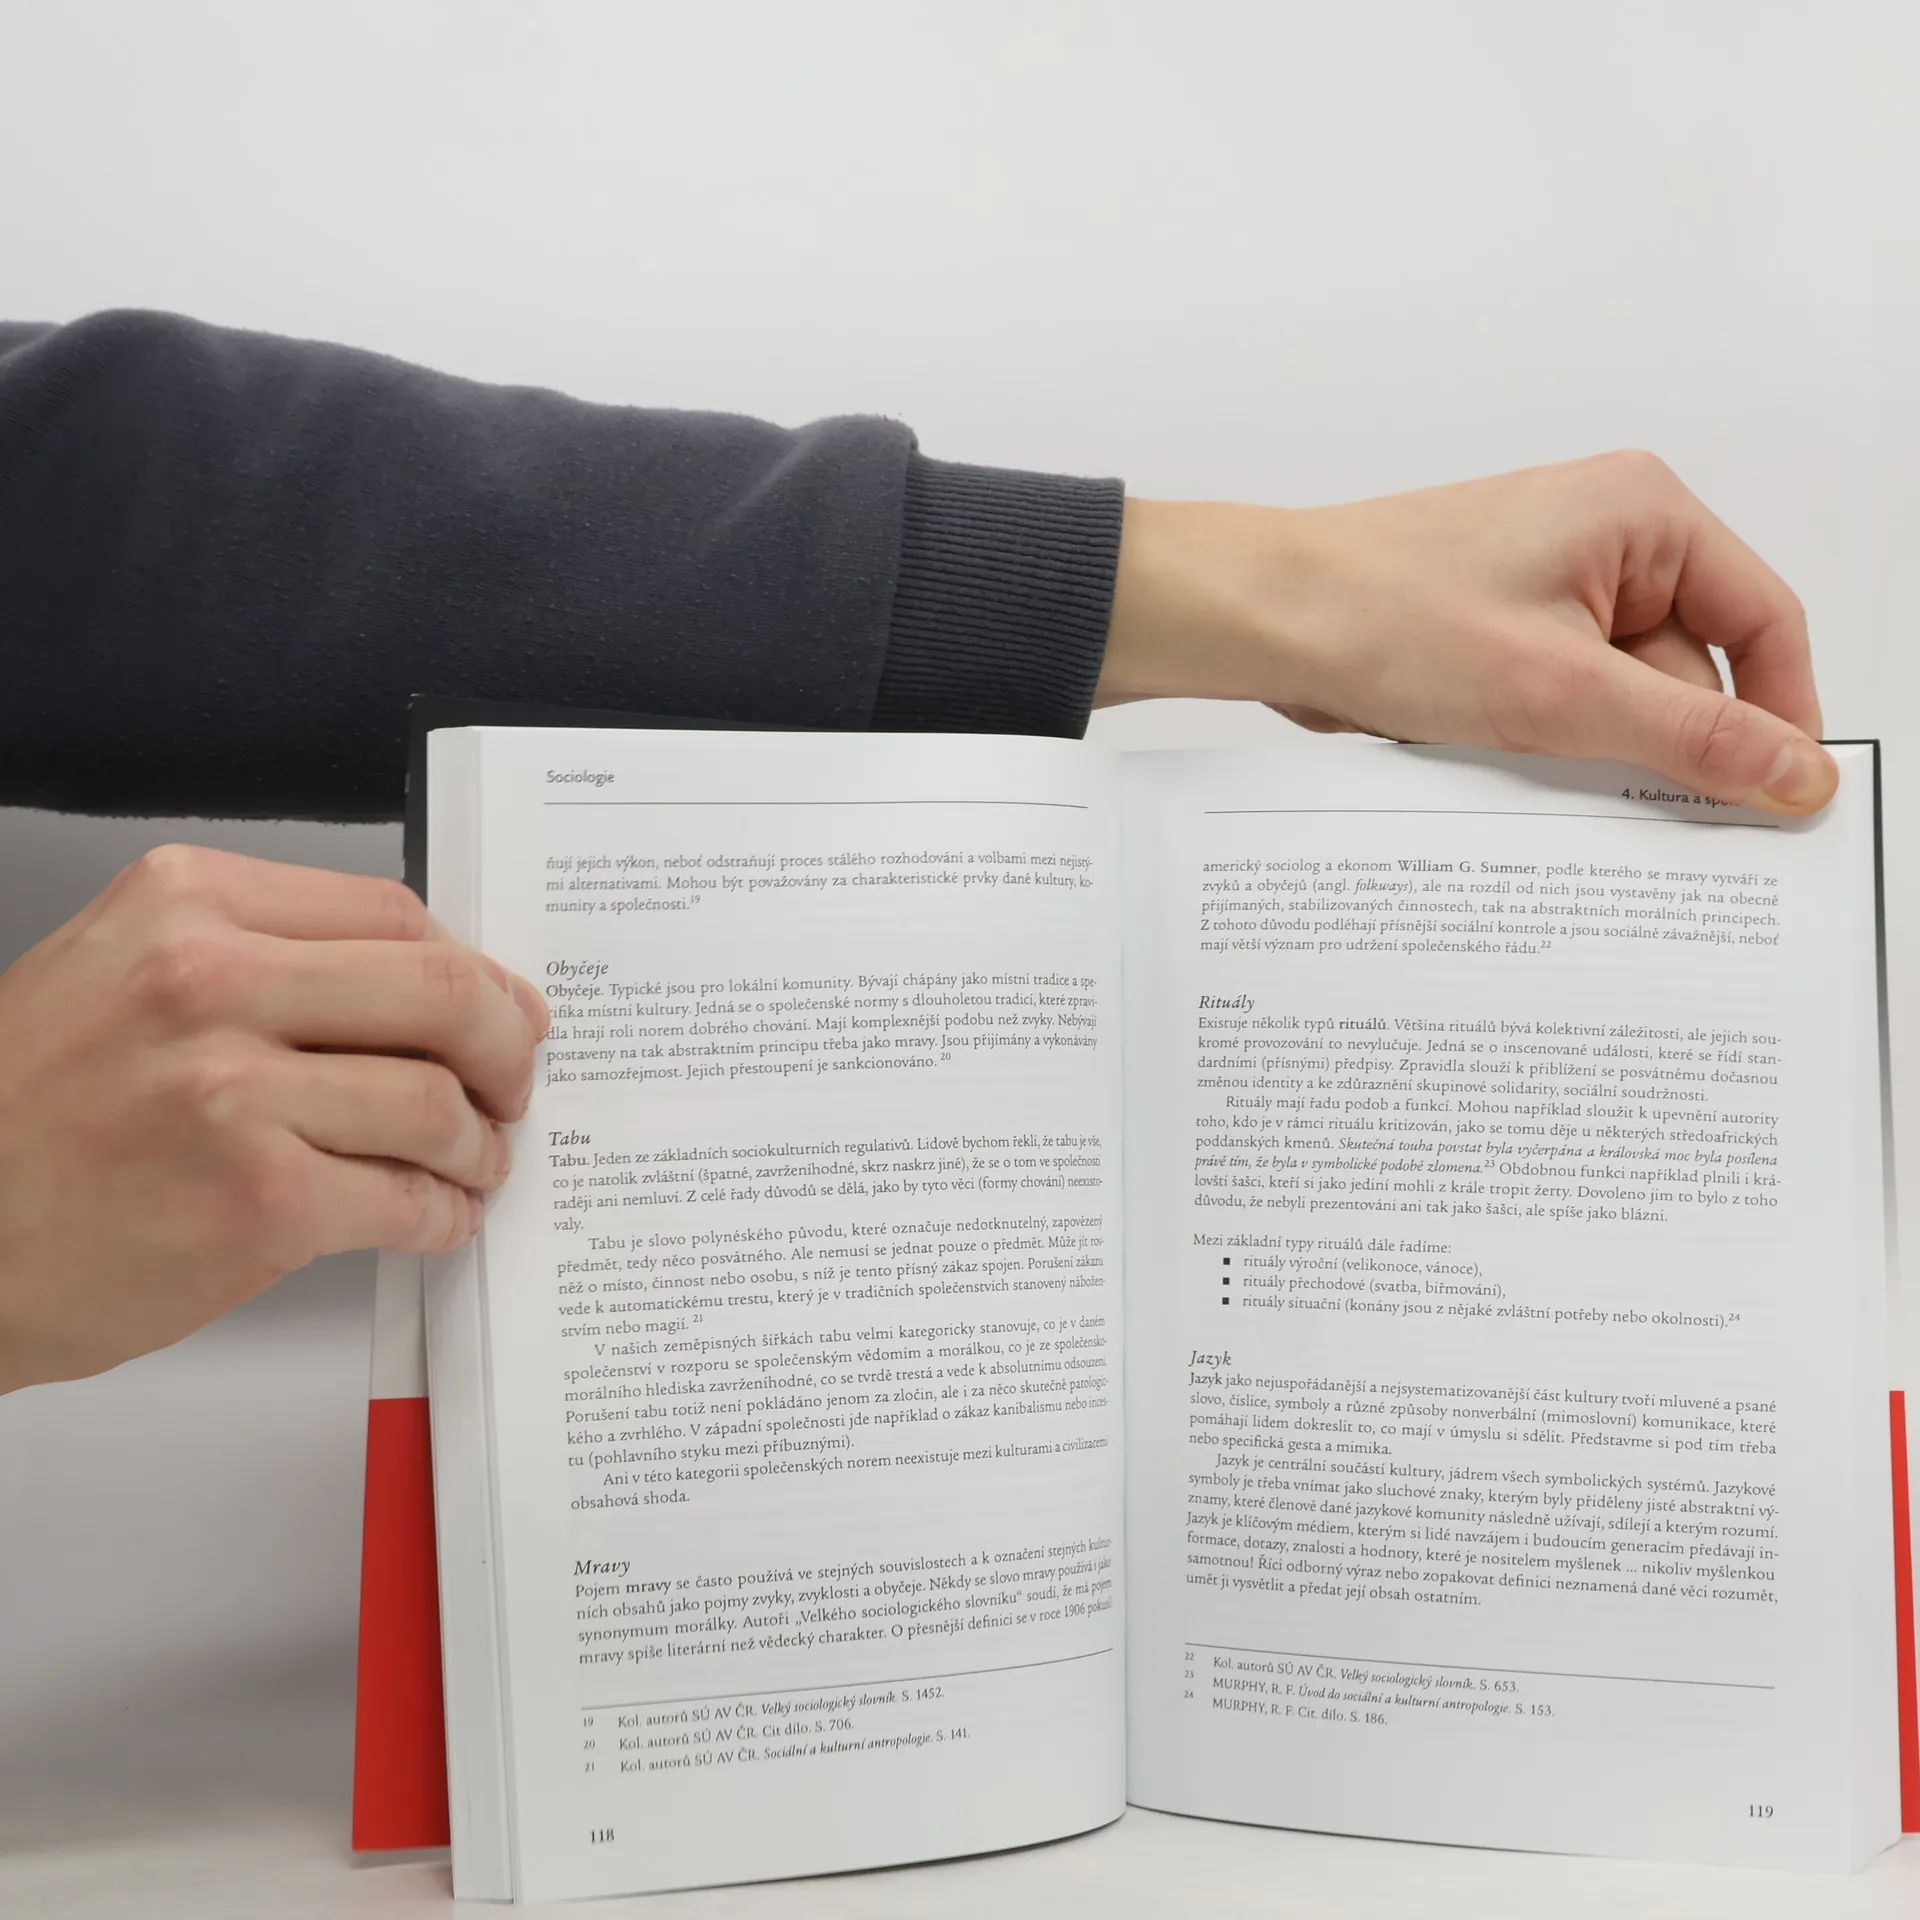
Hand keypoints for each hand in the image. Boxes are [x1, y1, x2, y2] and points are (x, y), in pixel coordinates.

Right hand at [0, 846, 547, 1393]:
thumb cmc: (25, 1112)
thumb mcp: (122, 972)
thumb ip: (265, 959)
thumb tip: (426, 987)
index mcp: (189, 903)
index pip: (396, 915)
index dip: (474, 972)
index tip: (500, 1009)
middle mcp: (210, 980)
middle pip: (443, 995)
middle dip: (506, 1050)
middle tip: (512, 1088)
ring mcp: (232, 1092)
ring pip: (436, 1102)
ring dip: (479, 1145)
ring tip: (473, 1164)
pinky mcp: (255, 1201)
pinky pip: (406, 1198)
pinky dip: (443, 1213)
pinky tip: (433, 1216)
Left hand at [1096, 450, 1835, 814]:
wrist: (1262, 620)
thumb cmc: (1385, 616)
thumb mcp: (1563, 692)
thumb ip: (1691, 737)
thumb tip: (1798, 773)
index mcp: (1644, 514)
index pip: (1764, 620)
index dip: (1780, 712)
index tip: (1780, 796)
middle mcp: (1608, 539)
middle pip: (1692, 667)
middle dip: (1663, 740)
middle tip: (1635, 804)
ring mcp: (1551, 587)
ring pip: (1621, 695)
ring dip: (1592, 746)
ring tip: (1531, 758)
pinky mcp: (1504, 632)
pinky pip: (1563, 701)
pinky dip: (1547, 742)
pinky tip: (1501, 757)